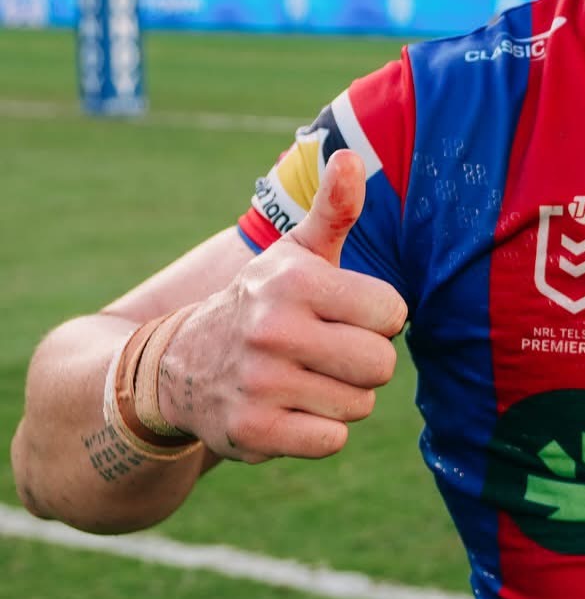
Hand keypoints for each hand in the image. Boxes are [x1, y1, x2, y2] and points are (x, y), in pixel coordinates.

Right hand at [157, 152, 408, 461]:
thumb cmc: (263, 303)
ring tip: (303, 378)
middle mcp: (273, 329)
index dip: (376, 319)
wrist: (177, 364)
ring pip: (358, 405)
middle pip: (380, 364)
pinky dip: (319, 431)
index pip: (392, 313)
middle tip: (326, 352)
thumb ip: (332, 209)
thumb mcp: (294, 253)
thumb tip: (354, 157)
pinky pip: (332, 441)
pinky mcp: (252, 431)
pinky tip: (289, 409)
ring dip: (340, 398)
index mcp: (294, 280)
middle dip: (364, 362)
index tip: (343, 315)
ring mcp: (260, 382)